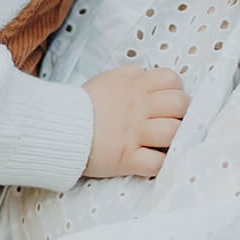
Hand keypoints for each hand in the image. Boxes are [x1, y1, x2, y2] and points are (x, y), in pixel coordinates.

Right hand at [82, 64, 188, 178]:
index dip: (174, 89)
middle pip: (180, 104)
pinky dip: (159, 164)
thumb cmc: (84, 104)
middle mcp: (139, 108)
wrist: (58, 127)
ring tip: (164, 142)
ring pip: (173, 132)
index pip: (172, 79)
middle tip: (169, 121)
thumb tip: (148, 75)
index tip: (166, 100)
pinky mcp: (126, 158)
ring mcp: (134, 134)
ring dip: (174, 138)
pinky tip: (154, 160)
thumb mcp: (108, 79)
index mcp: (135, 86)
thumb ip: (131, 75)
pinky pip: (156, 164)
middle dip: (181, 113)